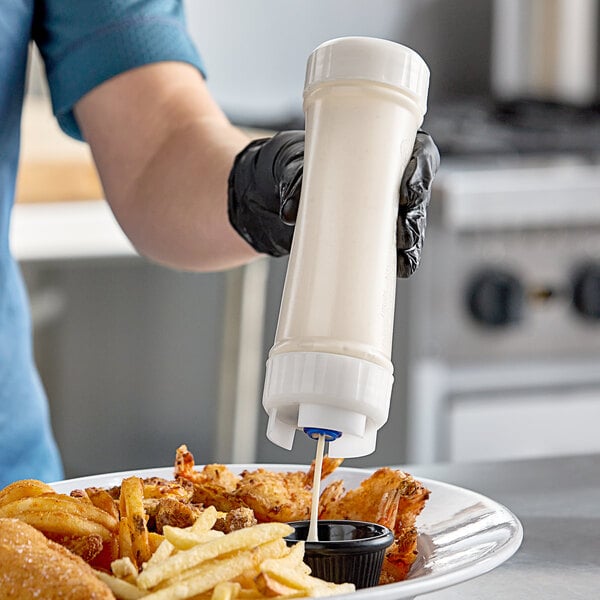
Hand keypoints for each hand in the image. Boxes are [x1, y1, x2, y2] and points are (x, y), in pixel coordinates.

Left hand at [228, 130, 439, 275]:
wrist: (271, 193)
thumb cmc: (289, 165)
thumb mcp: (287, 163)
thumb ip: (292, 180)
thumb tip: (290, 212)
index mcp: (378, 145)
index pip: (417, 151)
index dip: (422, 170)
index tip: (409, 192)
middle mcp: (387, 176)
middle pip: (418, 193)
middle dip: (416, 216)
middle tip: (403, 233)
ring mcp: (381, 206)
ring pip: (411, 222)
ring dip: (413, 242)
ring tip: (404, 258)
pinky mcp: (370, 232)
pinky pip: (393, 245)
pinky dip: (400, 258)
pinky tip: (400, 269)